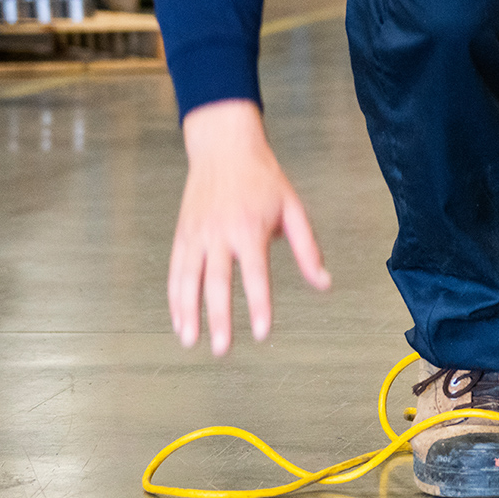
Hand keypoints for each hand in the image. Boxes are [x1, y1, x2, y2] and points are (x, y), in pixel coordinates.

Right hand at [168, 100, 330, 355]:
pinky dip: (174, 298)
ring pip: (187, 280)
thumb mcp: (293, 208)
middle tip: (222, 349)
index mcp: (249, 229)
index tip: (262, 333)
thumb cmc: (263, 179)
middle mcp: (219, 234)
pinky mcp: (182, 235)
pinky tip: (179, 320)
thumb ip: (307, 249)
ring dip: (188, 313)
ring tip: (191, 342)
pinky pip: (175, 271)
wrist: (223, 148)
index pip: (255, 275)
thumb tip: (324, 284)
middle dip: (218, 318)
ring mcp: (196, 235)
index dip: (259, 305)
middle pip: (216, 283)